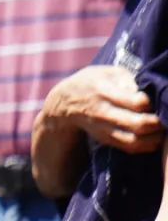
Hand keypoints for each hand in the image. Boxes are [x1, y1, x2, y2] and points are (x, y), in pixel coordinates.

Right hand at [48, 64, 163, 153]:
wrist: (64, 103)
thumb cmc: (92, 82)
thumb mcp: (106, 72)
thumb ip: (128, 79)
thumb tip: (149, 91)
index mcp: (104, 91)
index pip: (137, 102)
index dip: (152, 102)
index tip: (153, 98)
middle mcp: (103, 113)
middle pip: (139, 124)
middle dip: (158, 122)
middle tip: (164, 116)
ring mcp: (103, 129)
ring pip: (135, 141)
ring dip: (155, 137)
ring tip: (160, 128)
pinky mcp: (106, 140)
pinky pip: (131, 148)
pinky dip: (147, 144)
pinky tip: (152, 136)